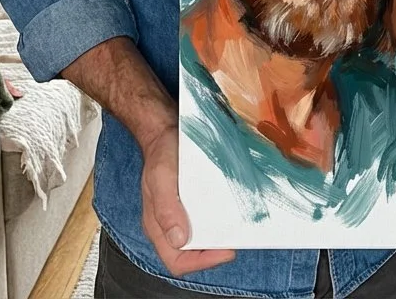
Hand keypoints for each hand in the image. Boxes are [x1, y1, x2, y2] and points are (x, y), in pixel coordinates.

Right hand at [141, 123, 235, 275]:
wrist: (166, 133)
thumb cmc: (161, 155)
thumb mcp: (161, 178)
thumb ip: (167, 209)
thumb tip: (179, 239)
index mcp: (158, 227)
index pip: (177, 261)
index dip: (201, 262)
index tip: (225, 251)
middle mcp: (169, 225)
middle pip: (191, 254)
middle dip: (214, 252)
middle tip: (236, 239)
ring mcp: (181, 215)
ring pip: (200, 238)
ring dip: (218, 237)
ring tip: (237, 227)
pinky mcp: (192, 203)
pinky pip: (204, 219)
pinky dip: (218, 221)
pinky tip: (231, 212)